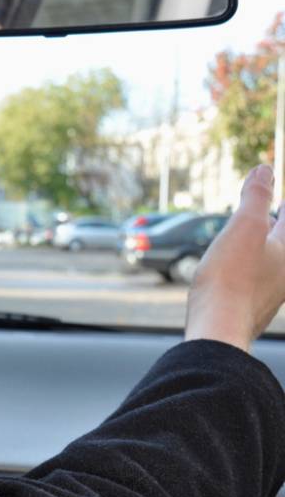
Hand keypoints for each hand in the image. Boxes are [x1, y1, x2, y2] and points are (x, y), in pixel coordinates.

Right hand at [185, 164, 284, 352]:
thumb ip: (256, 196)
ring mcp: (271, 290)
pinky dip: (250, 262)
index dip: (282, 202)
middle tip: (273, 210)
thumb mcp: (244, 226)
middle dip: (275, 223)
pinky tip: (235, 265)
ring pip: (271, 258)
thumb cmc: (232, 278)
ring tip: (254, 233)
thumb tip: (266, 170)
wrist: (218, 327)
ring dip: (263, 243)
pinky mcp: (253, 304)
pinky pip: (257, 275)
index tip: (278, 193)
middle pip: (282, 239)